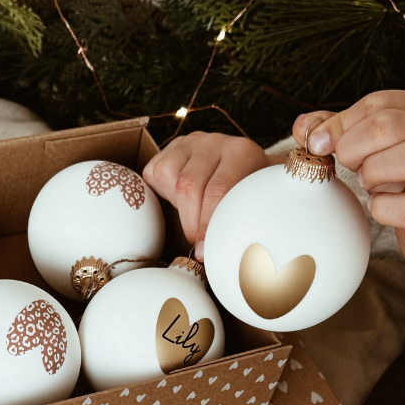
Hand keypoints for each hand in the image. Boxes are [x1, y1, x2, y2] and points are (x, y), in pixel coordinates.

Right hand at [143, 132, 267, 259]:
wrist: (241, 173)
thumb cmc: (246, 198)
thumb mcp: (250, 207)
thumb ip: (240, 223)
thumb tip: (222, 261)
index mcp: (243, 153)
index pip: (218, 190)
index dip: (206, 225)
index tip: (203, 252)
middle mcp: (215, 143)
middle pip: (189, 185)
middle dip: (189, 223)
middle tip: (195, 246)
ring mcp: (191, 143)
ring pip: (168, 175)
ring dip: (176, 207)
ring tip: (190, 220)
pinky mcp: (170, 148)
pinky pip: (154, 172)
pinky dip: (161, 193)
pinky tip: (178, 202)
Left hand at [293, 92, 404, 270]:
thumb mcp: (379, 148)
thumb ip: (342, 132)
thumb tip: (302, 126)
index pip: (376, 103)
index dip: (340, 125)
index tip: (320, 146)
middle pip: (387, 125)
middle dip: (353, 149)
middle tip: (352, 168)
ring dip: (373, 174)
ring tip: (370, 185)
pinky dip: (384, 209)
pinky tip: (380, 206)